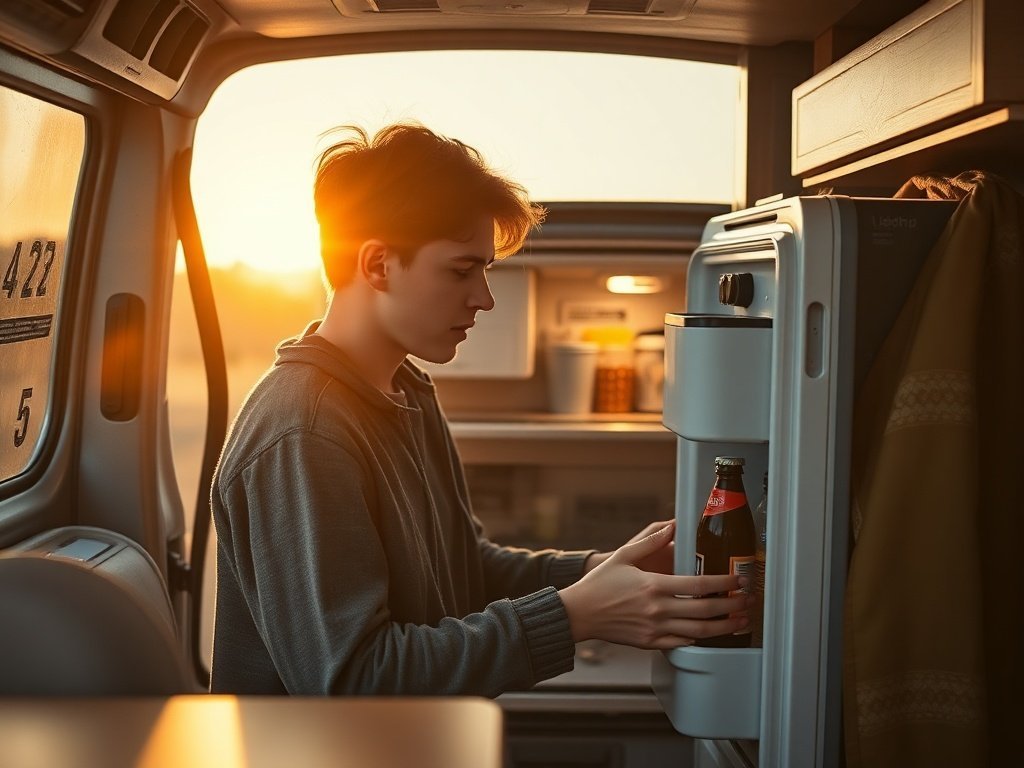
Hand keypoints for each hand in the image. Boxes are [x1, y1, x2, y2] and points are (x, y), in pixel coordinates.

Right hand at [560, 522, 750, 649]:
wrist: (579, 614)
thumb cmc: (599, 584)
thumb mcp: (623, 555)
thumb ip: (650, 541)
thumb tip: (672, 526)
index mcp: (654, 585)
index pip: (700, 584)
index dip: (724, 583)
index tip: (739, 580)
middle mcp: (657, 609)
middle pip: (705, 610)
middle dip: (732, 606)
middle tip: (747, 601)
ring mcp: (655, 629)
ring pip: (699, 631)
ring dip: (724, 627)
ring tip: (740, 621)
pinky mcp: (650, 643)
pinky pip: (682, 643)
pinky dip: (699, 639)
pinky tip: (709, 633)